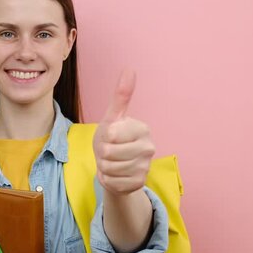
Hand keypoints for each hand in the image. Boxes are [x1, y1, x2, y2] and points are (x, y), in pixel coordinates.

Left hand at [93, 69, 154, 195]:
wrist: (113, 165)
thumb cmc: (111, 138)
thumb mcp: (112, 117)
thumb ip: (121, 95)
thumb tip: (129, 69)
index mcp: (142, 129)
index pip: (112, 134)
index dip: (104, 137)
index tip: (110, 136)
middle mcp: (149, 147)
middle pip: (110, 153)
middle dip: (103, 153)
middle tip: (109, 151)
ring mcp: (146, 167)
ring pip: (111, 168)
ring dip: (105, 167)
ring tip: (111, 162)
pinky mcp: (140, 183)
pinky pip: (114, 182)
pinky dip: (108, 179)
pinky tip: (115, 174)